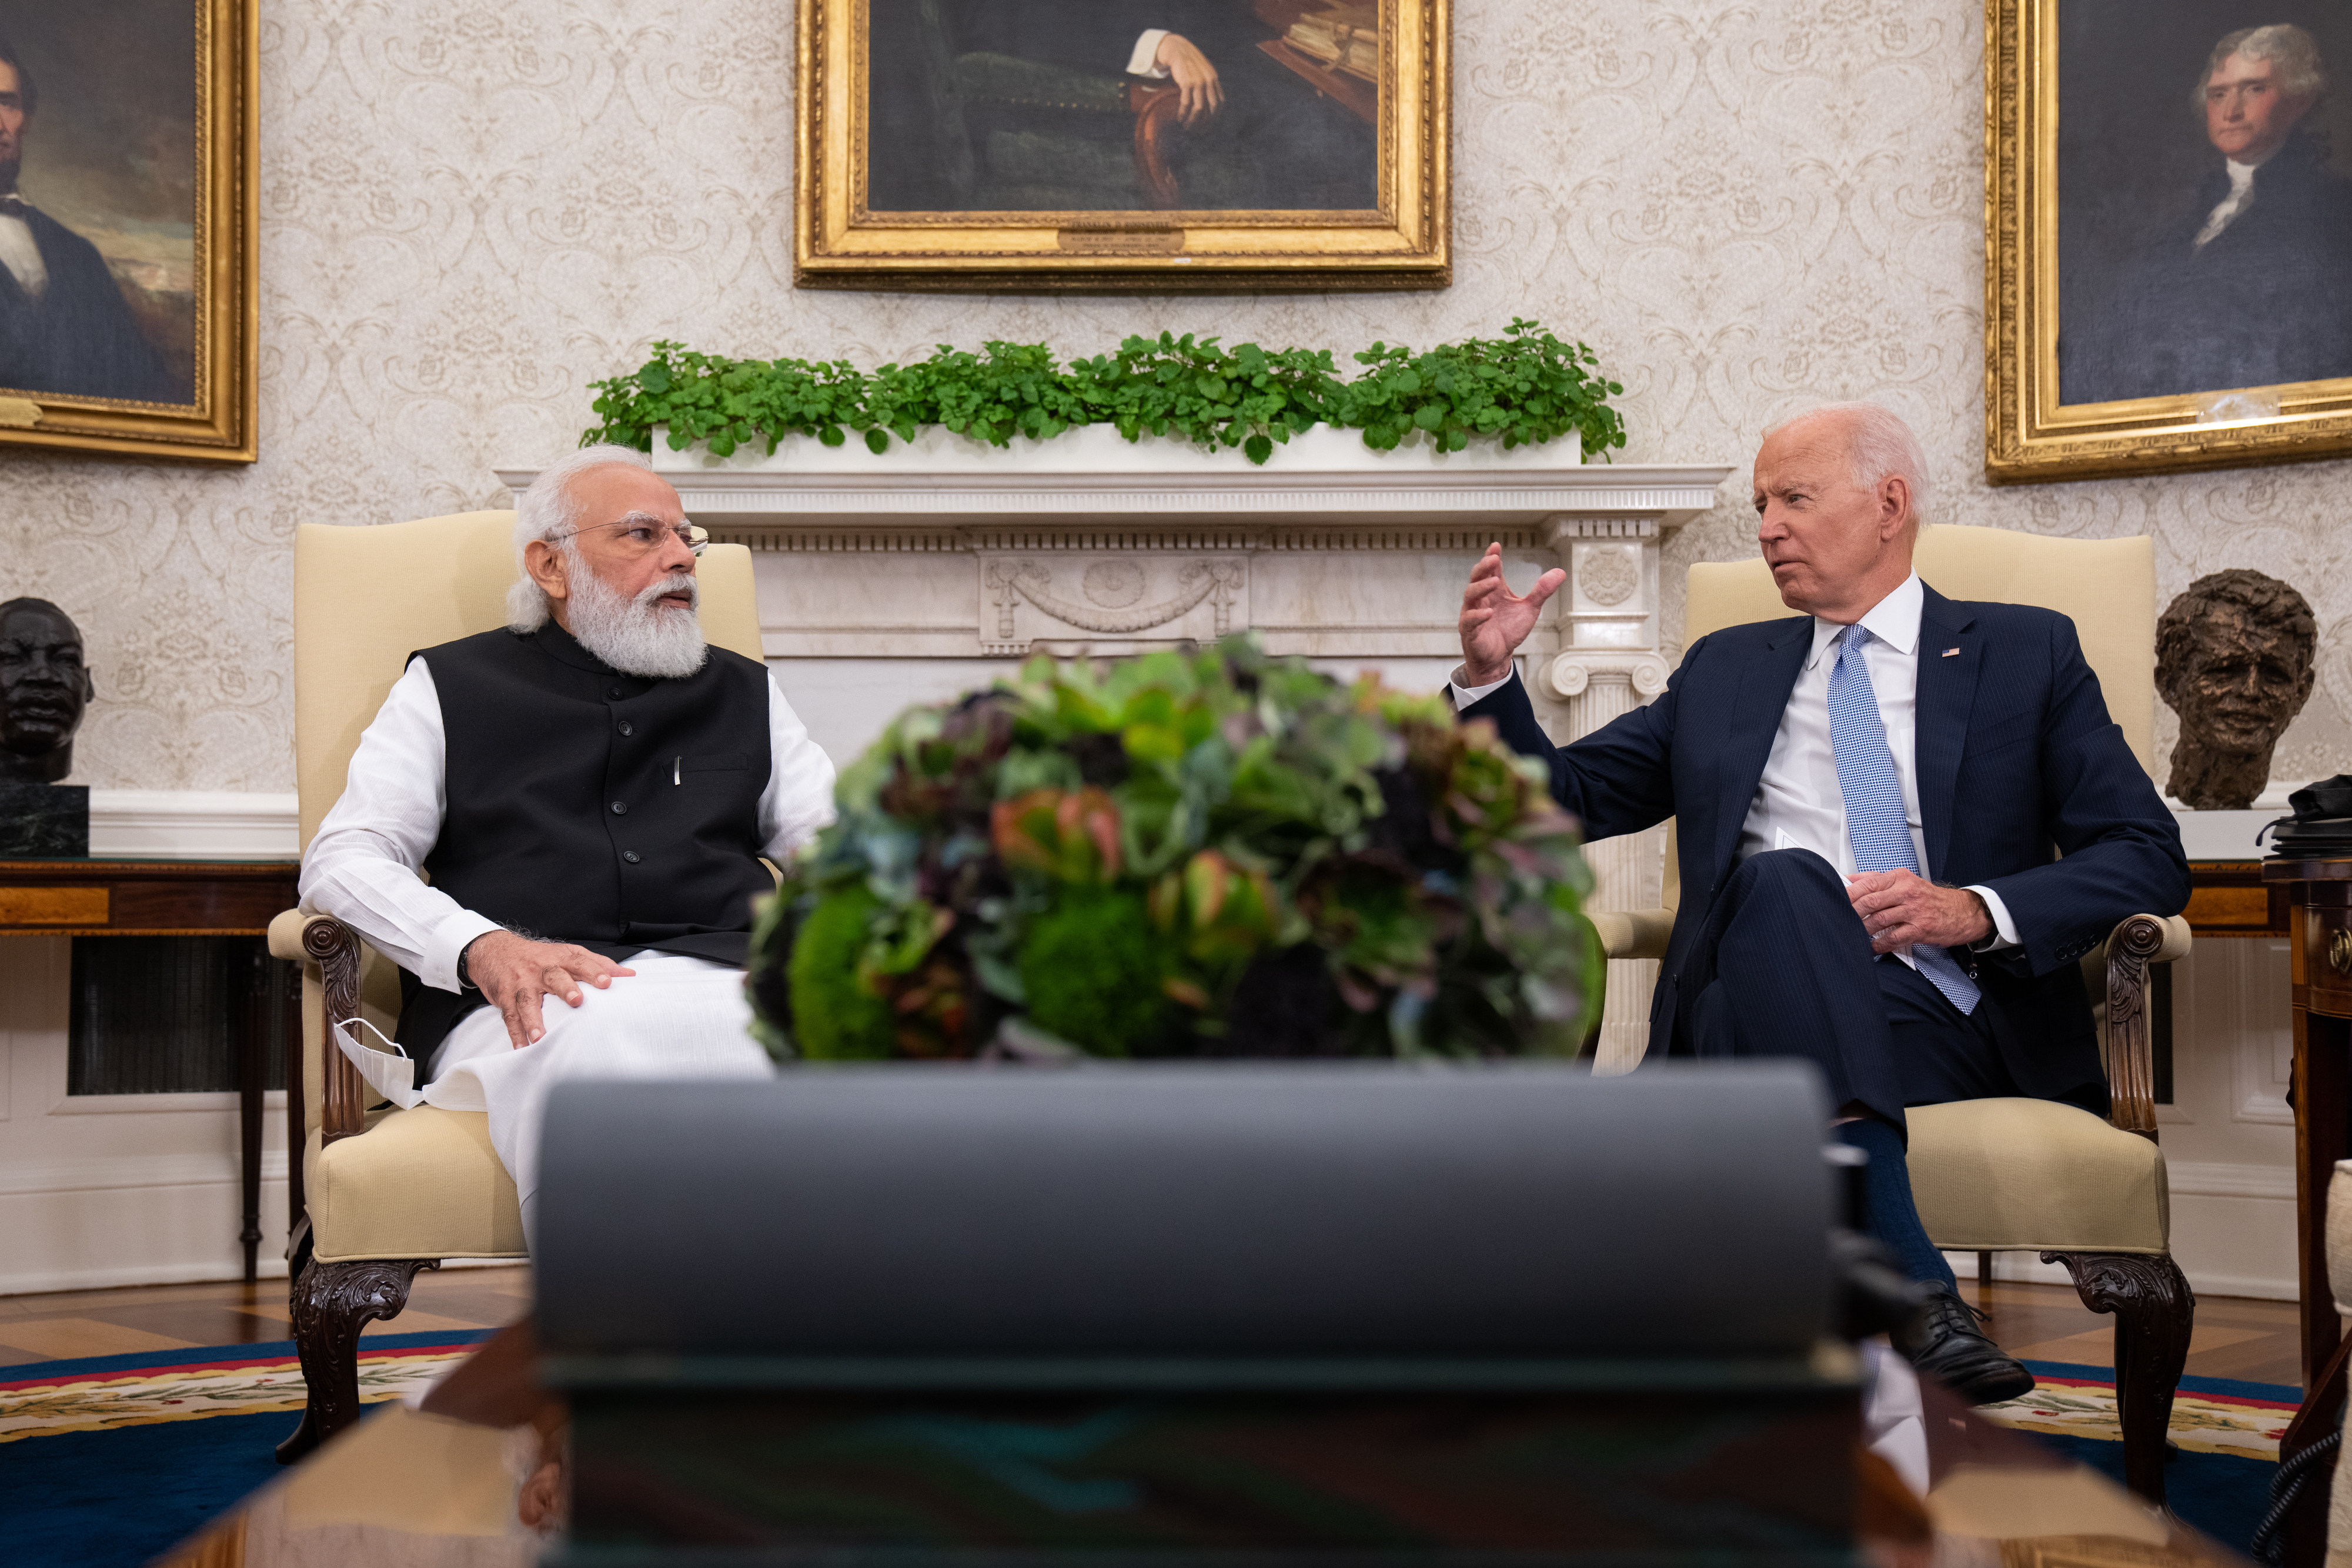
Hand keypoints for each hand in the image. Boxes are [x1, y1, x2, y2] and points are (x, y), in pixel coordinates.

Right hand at [462, 930, 634, 1048]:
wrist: (496, 952)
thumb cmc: (540, 958)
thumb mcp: (568, 954)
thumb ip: (598, 964)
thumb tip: (629, 975)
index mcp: (560, 958)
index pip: (579, 962)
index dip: (594, 971)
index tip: (608, 982)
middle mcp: (540, 969)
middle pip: (553, 977)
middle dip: (565, 989)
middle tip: (577, 1001)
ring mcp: (521, 983)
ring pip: (526, 1000)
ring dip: (533, 1019)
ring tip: (540, 1036)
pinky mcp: (505, 997)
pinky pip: (509, 1016)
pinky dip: (515, 1032)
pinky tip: (521, 1046)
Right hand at [1154, 33, 1222, 125]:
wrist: (1176, 48)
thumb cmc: (1188, 61)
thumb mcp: (1202, 70)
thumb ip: (1208, 82)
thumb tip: (1208, 101)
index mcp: (1214, 79)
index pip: (1220, 103)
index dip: (1215, 117)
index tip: (1208, 125)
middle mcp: (1209, 81)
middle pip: (1212, 108)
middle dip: (1205, 123)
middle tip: (1198, 131)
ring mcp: (1198, 81)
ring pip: (1199, 109)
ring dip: (1193, 121)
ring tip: (1186, 127)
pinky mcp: (1186, 82)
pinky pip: (1186, 104)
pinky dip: (1183, 113)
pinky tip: (1179, 118)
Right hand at [1457, 542, 1564, 687]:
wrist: (1498, 657)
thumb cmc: (1509, 631)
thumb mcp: (1529, 609)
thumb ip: (1542, 591)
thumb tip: (1560, 573)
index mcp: (1494, 591)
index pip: (1491, 570)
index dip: (1492, 557)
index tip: (1496, 546)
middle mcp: (1481, 599)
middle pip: (1476, 577)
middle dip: (1483, 567)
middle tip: (1493, 559)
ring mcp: (1473, 614)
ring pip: (1470, 595)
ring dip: (1481, 587)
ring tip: (1495, 582)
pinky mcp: (1469, 631)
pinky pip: (1469, 621)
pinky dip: (1478, 616)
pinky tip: (1489, 612)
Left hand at [1845, 870, 1991, 953]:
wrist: (1962, 911)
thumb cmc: (1929, 898)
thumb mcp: (1905, 881)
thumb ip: (1876, 880)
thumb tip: (1848, 880)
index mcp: (1900, 878)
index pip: (1867, 883)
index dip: (1848, 893)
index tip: (1833, 899)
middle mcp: (1907, 892)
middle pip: (1870, 901)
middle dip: (1851, 912)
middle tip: (1838, 919)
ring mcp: (1914, 911)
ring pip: (1879, 920)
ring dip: (1862, 930)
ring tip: (1852, 934)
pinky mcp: (1920, 929)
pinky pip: (1893, 938)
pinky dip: (1878, 945)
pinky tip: (1870, 948)